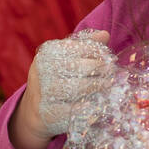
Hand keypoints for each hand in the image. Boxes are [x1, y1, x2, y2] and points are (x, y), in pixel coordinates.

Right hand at [10, 31, 112, 148]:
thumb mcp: (66, 58)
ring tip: (108, 86)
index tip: (109, 58)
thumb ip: (85, 45)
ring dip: (97, 87)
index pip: (77, 47)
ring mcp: (44, 93)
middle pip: (79, 67)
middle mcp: (42, 71)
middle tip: (112, 73)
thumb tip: (105, 34)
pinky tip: (96, 103)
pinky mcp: (49, 113)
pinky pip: (74, 109)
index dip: (97, 52)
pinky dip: (88, 106)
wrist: (35, 109)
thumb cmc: (57, 78)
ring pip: (77, 88)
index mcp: (47, 53)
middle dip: (100, 69)